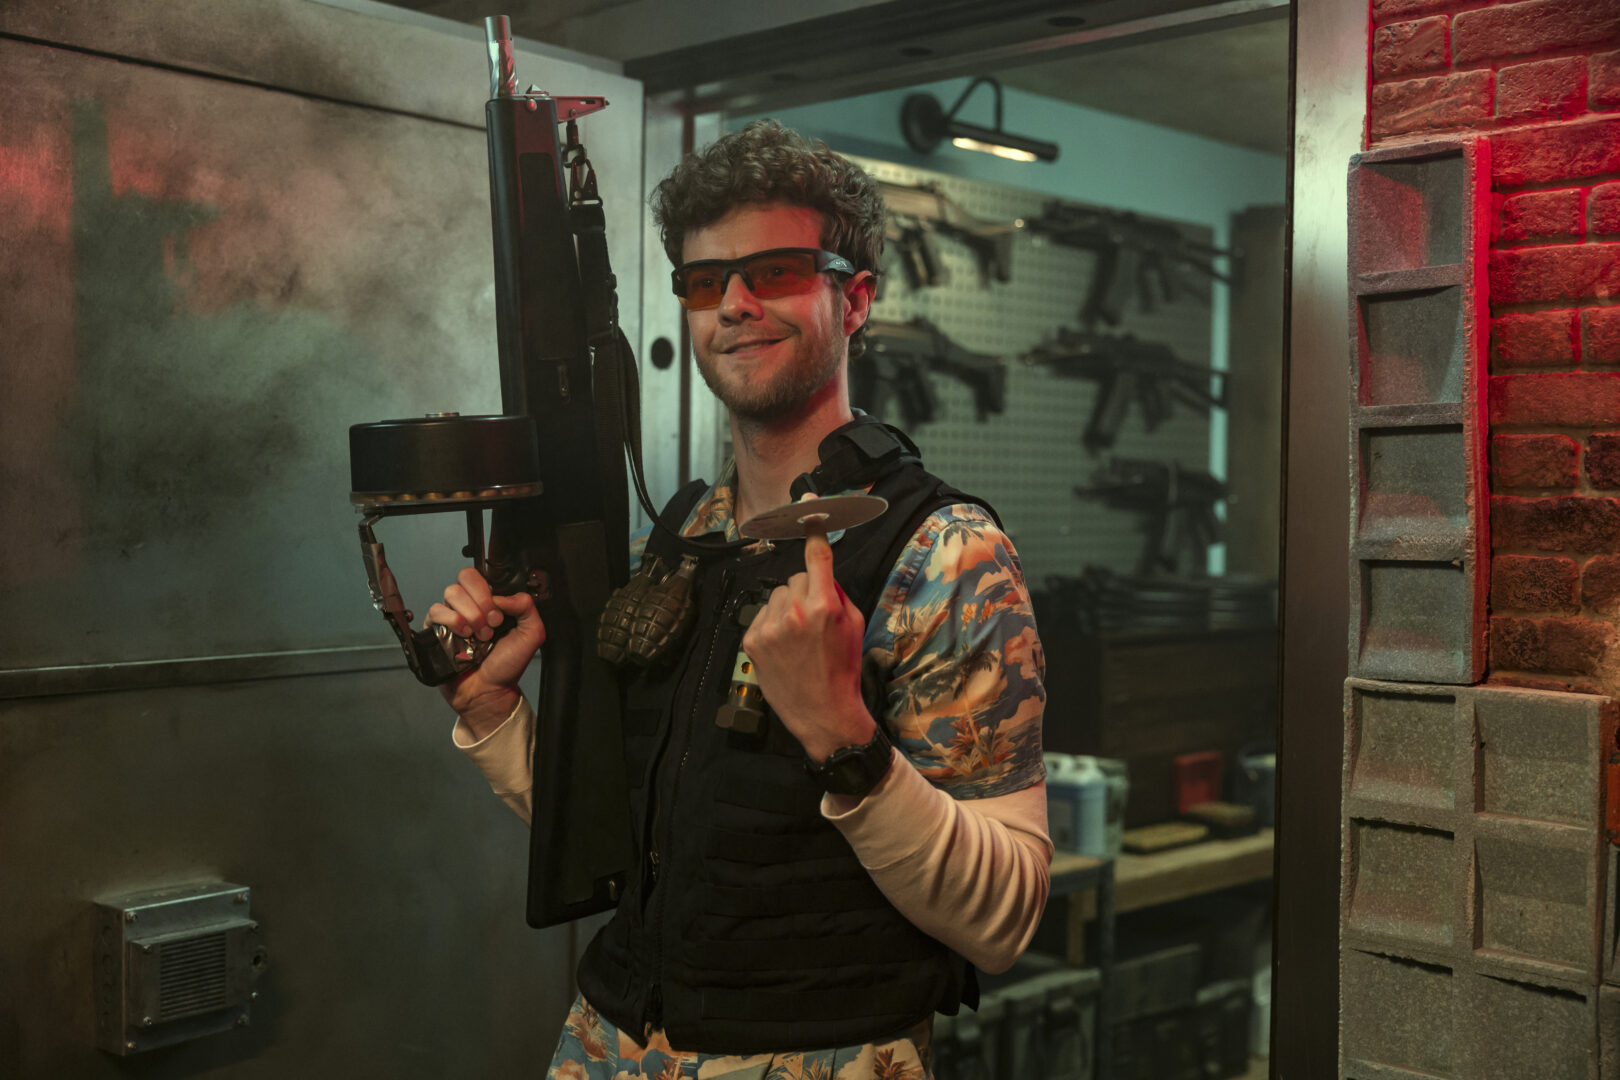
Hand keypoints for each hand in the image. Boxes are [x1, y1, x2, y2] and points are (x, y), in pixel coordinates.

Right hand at [426, 566, 545, 737]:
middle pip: (465, 577)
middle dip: (480, 600)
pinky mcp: (435, 630)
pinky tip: (463, 636)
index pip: (483, 576)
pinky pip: (435, 611)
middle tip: (490, 625)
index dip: (490, 592)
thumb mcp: (531, 634)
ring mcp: (452, 616)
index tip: (499, 617)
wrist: (489, 692)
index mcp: (490, 602)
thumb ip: (526, 606)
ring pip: (450, 592)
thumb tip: (501, 595)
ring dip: (468, 614)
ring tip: (478, 636)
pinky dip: (451, 620)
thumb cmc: (507, 665)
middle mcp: (470, 605)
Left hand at [742, 503, 875, 762]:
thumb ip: (837, 594)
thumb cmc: (843, 669)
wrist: (823, 713)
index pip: (817, 556)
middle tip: (813, 618)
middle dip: (804, 590)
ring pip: (776, 595)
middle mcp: (795, 611)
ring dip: (786, 608)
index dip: (815, 532)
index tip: (811, 511)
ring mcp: (770, 626)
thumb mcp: (854, 625)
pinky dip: (772, 624)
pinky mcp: (753, 640)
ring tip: (797, 637)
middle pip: (794, 577)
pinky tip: (783, 647)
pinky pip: (762, 615)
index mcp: (824, 605)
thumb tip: (822, 575)